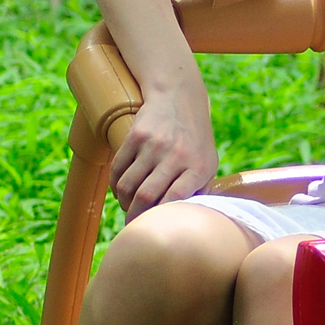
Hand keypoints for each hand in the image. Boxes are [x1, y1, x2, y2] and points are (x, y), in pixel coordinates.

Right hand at [109, 80, 219, 220]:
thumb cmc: (195, 140)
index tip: (154, 228)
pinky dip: (116, 186)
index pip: (176, 199)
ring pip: (128, 186)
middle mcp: (177, 154)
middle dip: (135, 217)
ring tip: (128, 205)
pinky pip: (118, 169)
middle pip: (146, 196)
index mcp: (199, 166)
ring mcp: (155, 144)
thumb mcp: (207, 163)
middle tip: (133, 225)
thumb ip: (200, 192)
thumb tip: (184, 224)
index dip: (160, 218)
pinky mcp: (136, 135)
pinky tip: (121, 190)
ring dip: (124, 202)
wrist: (179, 97)